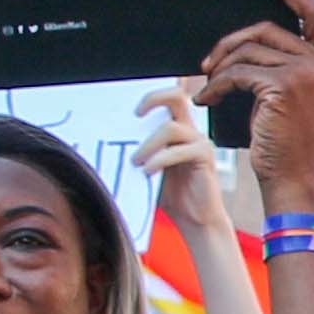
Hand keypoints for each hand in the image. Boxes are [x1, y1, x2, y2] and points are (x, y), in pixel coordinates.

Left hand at [134, 85, 232, 228]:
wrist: (193, 220)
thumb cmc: (171, 195)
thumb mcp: (148, 167)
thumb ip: (138, 151)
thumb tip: (108, 142)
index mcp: (176, 128)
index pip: (168, 98)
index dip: (152, 93)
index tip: (129, 106)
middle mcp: (190, 130)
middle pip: (177, 96)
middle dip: (153, 98)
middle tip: (135, 114)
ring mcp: (199, 142)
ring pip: (170, 127)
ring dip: (148, 144)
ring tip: (136, 161)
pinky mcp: (205, 158)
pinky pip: (178, 150)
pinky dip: (159, 159)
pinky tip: (147, 171)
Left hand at [197, 0, 313, 202]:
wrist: (293, 178)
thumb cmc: (288, 143)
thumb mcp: (292, 97)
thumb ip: (283, 65)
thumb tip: (248, 41)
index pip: (313, 13)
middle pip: (267, 30)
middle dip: (231, 42)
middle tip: (208, 62)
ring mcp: (305, 73)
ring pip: (248, 51)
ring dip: (219, 68)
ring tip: (207, 85)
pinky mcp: (283, 86)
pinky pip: (238, 73)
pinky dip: (216, 86)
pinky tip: (207, 100)